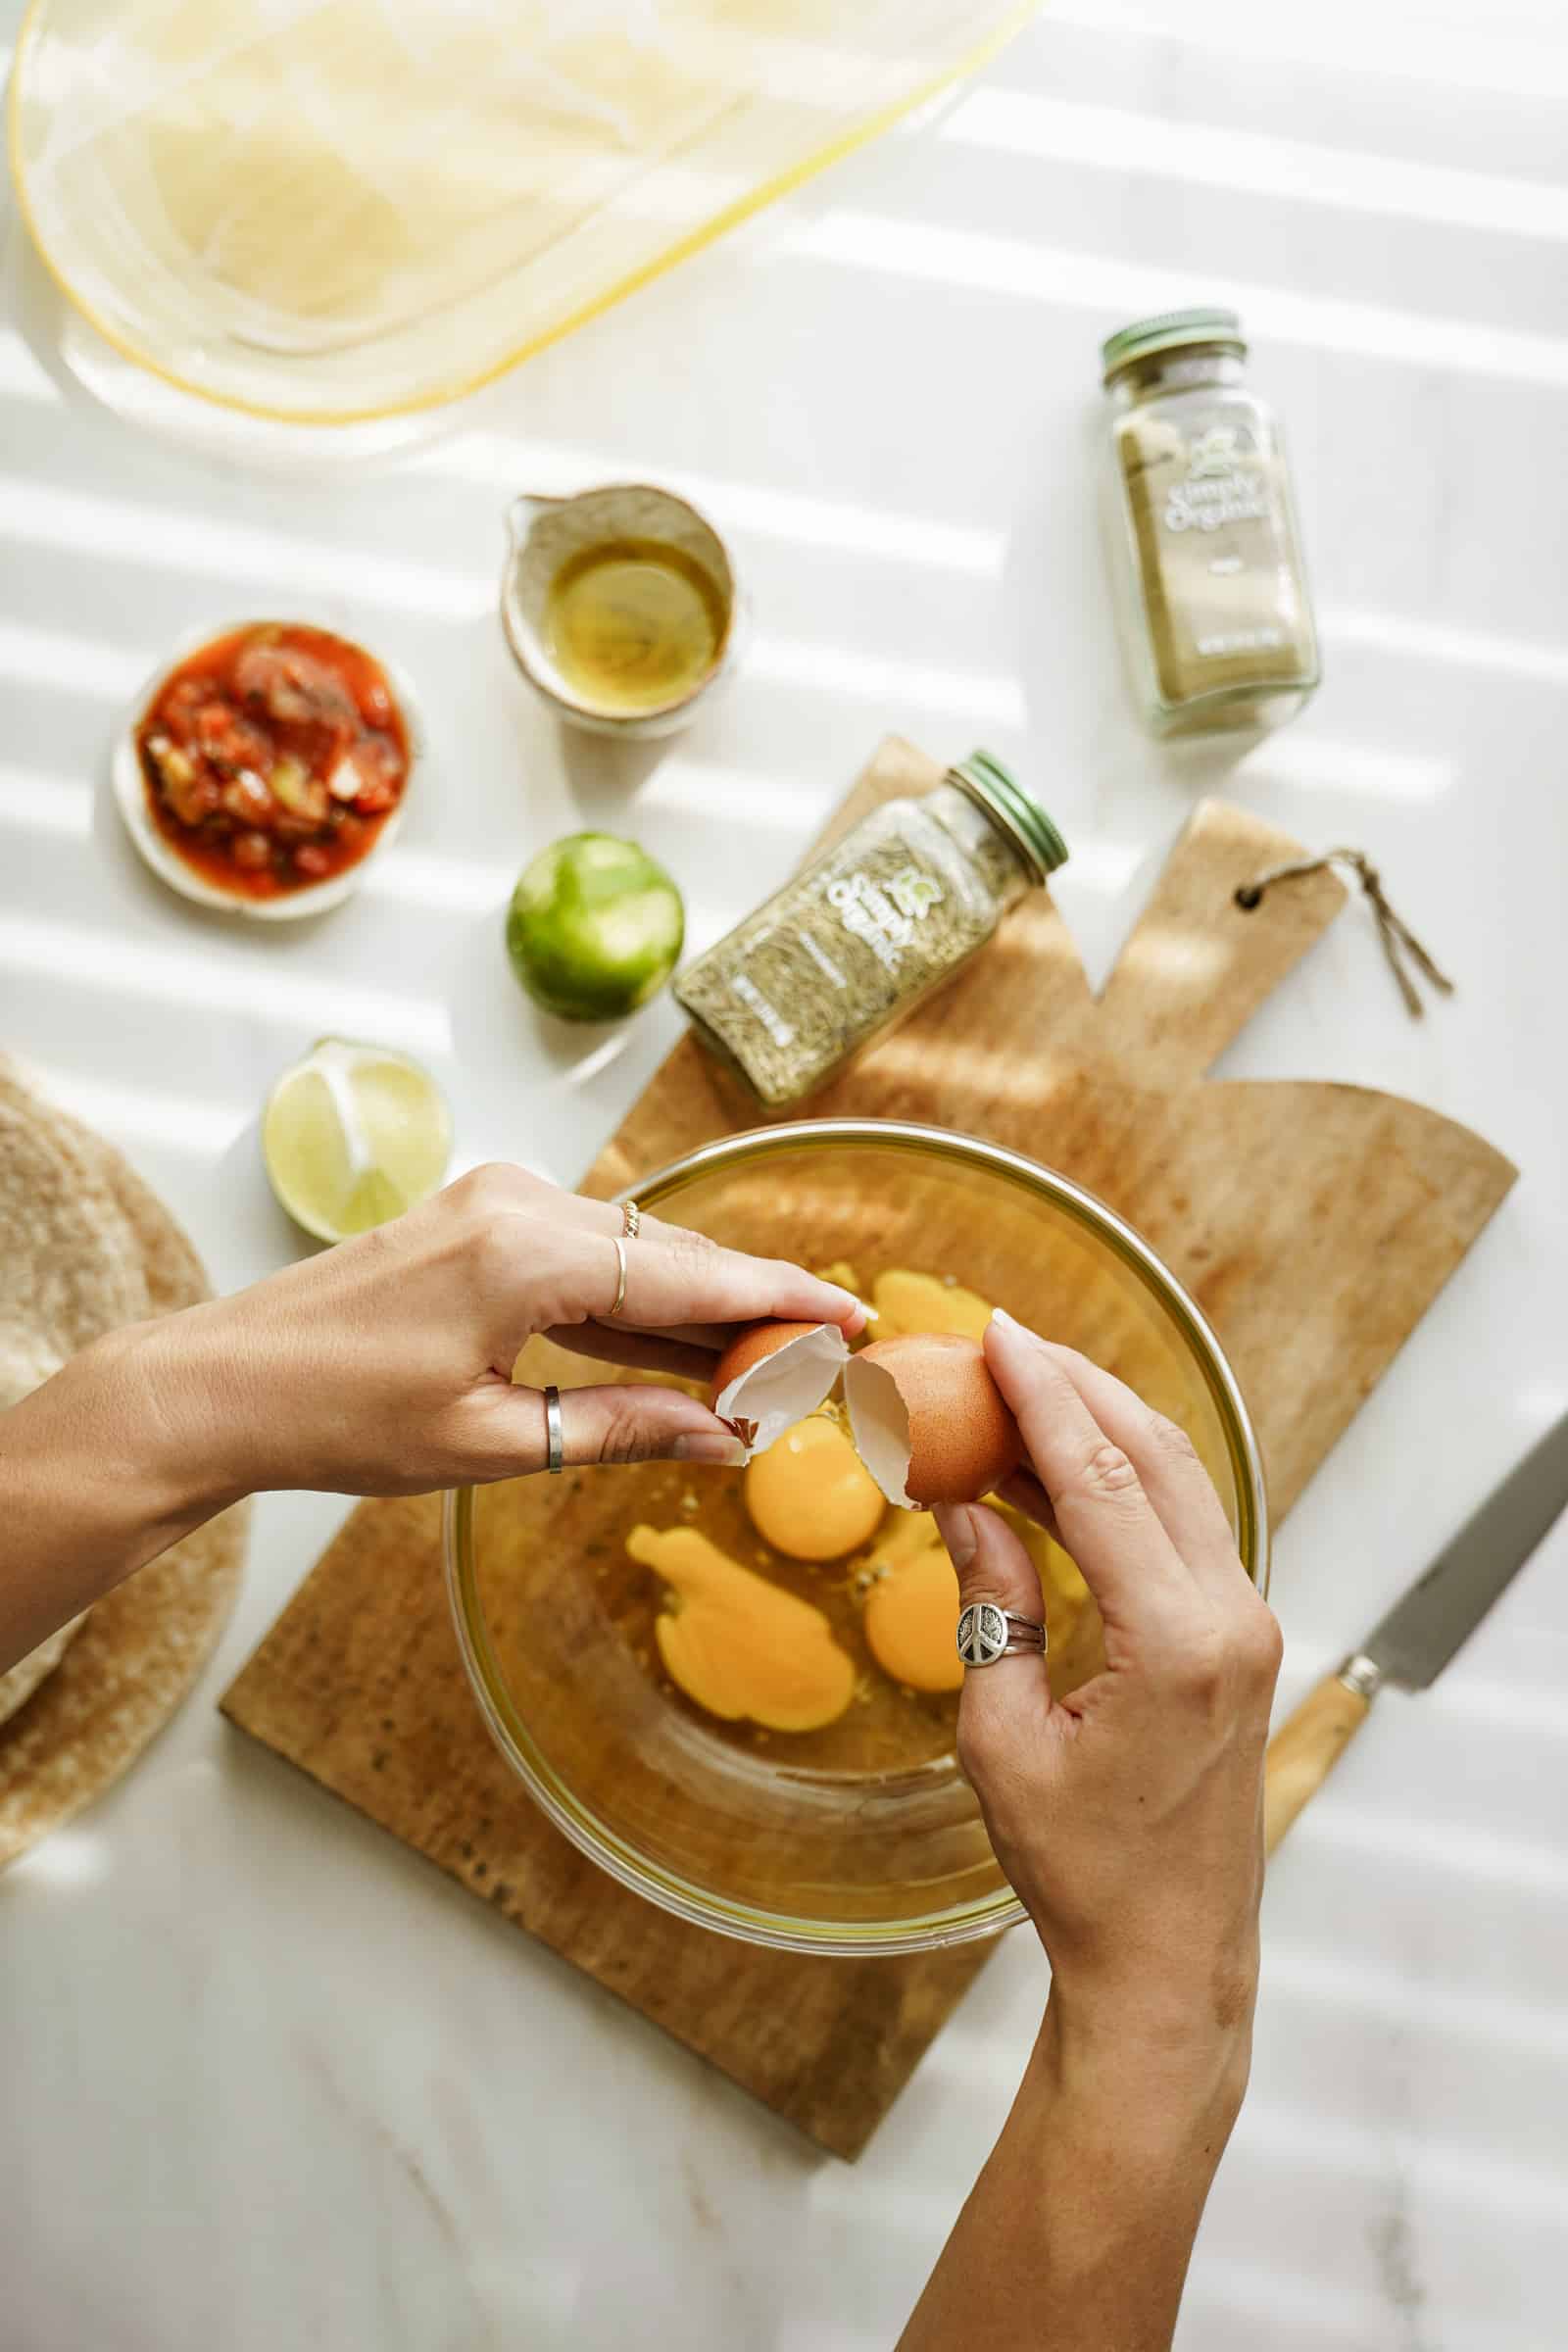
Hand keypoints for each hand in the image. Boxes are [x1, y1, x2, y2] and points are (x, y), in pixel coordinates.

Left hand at [112, 1162, 865, 1504]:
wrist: (218, 1383)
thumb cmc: (337, 1419)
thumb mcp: (494, 1441)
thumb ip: (623, 1428)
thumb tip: (727, 1438)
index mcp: (528, 1252)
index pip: (693, 1277)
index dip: (784, 1303)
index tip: (857, 1320)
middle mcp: (519, 1203)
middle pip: (673, 1255)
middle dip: (754, 1308)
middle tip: (830, 1360)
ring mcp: (494, 1201)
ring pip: (634, 1253)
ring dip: (697, 1309)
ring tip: (770, 1366)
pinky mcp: (476, 1217)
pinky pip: (588, 1253)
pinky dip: (637, 1302)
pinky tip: (682, 1350)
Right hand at [935, 1310, 1281, 2081]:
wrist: (1169, 1957)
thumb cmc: (1082, 1870)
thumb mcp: (1003, 1738)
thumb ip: (991, 1605)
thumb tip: (965, 1503)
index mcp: (1176, 1642)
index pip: (1101, 1480)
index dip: (1041, 1395)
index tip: (994, 1332)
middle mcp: (1230, 1618)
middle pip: (1151, 1456)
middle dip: (1073, 1386)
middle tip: (997, 1342)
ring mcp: (1246, 1624)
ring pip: (1173, 1481)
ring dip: (1097, 1425)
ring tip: (1013, 1388)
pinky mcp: (1238, 1638)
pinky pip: (1178, 1526)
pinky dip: (1117, 1480)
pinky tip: (1052, 1468)